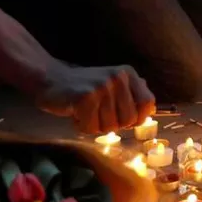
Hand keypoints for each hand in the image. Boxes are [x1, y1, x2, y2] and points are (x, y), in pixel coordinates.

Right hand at [37, 64, 155, 133]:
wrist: (50, 78)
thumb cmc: (83, 86)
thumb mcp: (112, 83)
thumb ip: (131, 93)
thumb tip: (151, 109)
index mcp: (129, 74)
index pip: (148, 103)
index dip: (138, 117)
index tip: (124, 120)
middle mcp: (119, 77)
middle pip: (129, 119)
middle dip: (113, 124)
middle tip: (98, 115)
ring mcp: (103, 86)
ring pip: (110, 127)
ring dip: (95, 126)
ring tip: (85, 111)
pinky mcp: (86, 97)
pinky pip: (91, 128)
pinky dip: (82, 127)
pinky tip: (76, 114)